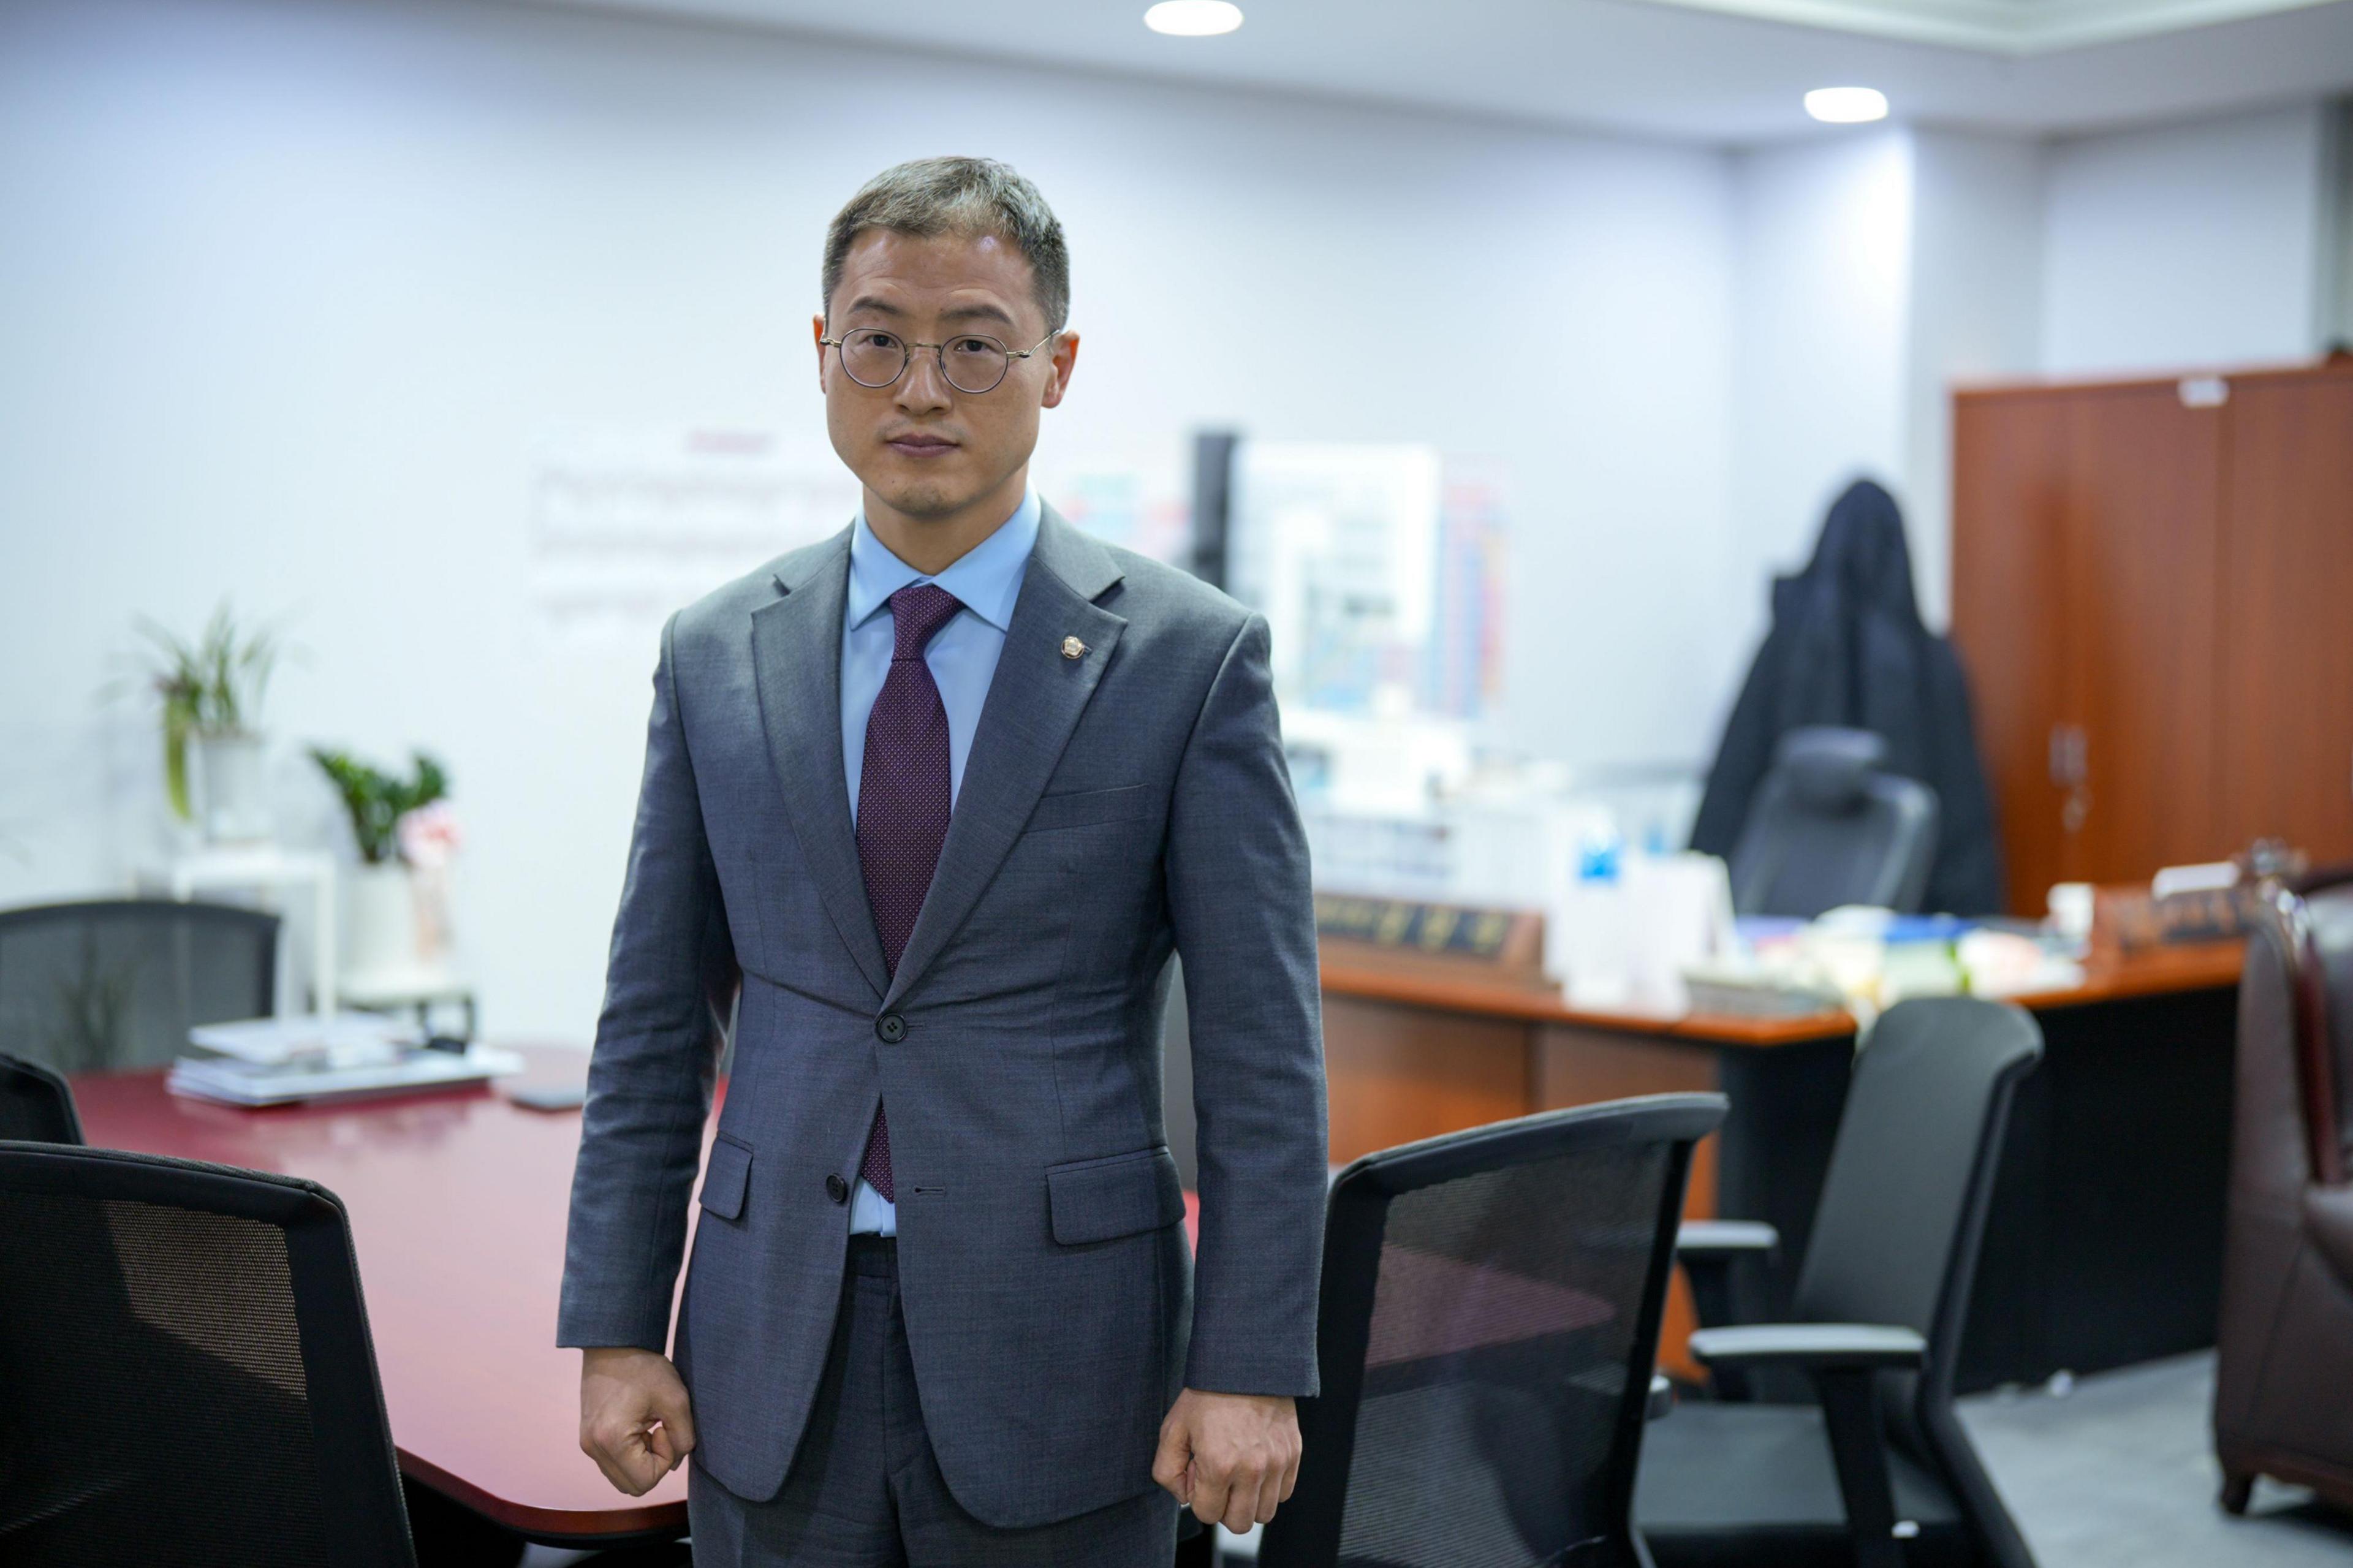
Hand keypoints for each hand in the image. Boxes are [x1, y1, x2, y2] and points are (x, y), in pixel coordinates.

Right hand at [578, 1346, 696, 1495]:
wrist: (612, 1344)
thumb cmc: (644, 1368)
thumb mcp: (676, 1400)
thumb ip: (684, 1438)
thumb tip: (675, 1464)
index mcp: (612, 1440)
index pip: (646, 1481)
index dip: (665, 1459)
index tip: (664, 1428)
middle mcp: (593, 1448)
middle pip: (632, 1486)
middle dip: (653, 1465)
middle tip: (659, 1430)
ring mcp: (588, 1444)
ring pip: (622, 1478)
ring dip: (641, 1461)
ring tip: (648, 1427)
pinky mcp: (588, 1438)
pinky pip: (613, 1463)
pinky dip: (630, 1454)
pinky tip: (638, 1426)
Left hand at [1152, 1388, 1301, 1532]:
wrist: (1245, 1365)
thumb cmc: (1207, 1396)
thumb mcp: (1173, 1429)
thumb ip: (1167, 1472)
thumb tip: (1185, 1497)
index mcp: (1219, 1465)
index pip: (1207, 1514)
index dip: (1198, 1496)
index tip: (1199, 1471)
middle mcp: (1252, 1470)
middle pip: (1239, 1523)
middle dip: (1224, 1507)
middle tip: (1219, 1476)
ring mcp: (1277, 1463)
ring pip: (1264, 1514)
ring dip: (1248, 1501)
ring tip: (1238, 1471)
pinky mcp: (1293, 1455)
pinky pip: (1283, 1493)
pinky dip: (1269, 1488)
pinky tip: (1256, 1464)